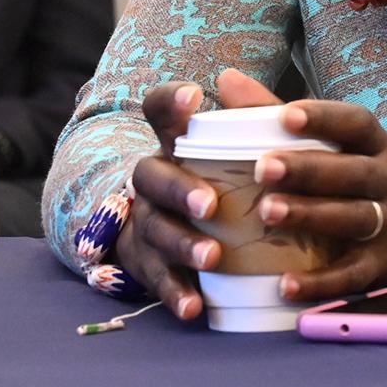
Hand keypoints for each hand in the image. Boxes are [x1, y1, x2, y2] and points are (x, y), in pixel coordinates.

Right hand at [112, 79, 220, 320]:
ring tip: (211, 257)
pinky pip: (155, 280)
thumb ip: (241, 119)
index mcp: (172, 144)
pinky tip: (194, 308)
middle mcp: (151, 179)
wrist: (156, 231)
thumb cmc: (211, 181)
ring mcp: (144, 222)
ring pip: (153, 229)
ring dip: (181, 243)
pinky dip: (174, 294)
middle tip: (210, 204)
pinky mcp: (146, 265)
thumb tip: (232, 78)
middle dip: (180, 189)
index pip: (157, 111)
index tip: (196, 94)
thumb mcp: (226, 150)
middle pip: (152, 175)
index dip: (170, 101)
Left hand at [114, 69, 386, 317]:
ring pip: (352, 218)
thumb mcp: (321, 142)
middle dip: (308, 170)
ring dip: (311, 215)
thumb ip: (272, 113)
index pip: (355, 122)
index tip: (288, 114)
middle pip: (352, 173)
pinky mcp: (376, 267)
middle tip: (262, 168)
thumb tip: (226, 79)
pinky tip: (284, 284)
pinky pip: (350, 276)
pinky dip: (319, 282)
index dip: (324, 117)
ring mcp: (384, 224)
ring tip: (268, 212)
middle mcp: (385, 180)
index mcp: (371, 143)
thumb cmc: (341, 175)